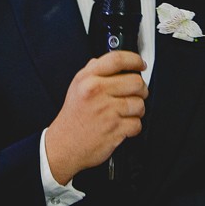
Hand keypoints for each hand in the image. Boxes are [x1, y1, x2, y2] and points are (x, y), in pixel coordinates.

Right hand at [44, 51, 147, 184]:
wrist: (64, 145)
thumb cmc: (73, 117)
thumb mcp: (76, 87)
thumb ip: (93, 71)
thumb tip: (115, 63)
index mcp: (87, 79)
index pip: (117, 59)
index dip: (134, 60)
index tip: (140, 65)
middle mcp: (96, 92)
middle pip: (136, 82)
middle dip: (140, 90)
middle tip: (135, 94)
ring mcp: (106, 111)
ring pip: (140, 104)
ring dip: (137, 110)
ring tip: (125, 113)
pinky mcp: (114, 129)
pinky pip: (137, 124)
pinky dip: (133, 127)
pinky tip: (122, 126)